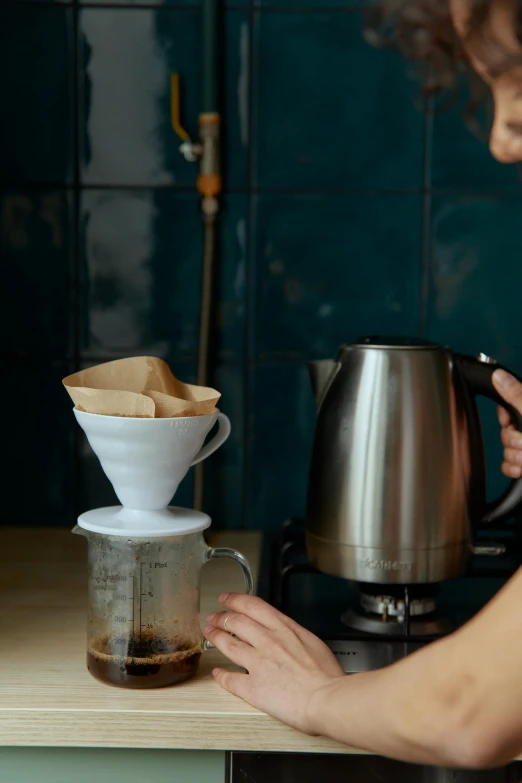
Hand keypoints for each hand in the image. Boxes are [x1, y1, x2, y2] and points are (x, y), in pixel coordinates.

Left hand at [203, 593, 344, 734]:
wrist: (328, 699)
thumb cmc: (328, 676)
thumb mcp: (312, 642)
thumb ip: (294, 635)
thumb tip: (287, 635)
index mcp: (285, 628)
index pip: (252, 606)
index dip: (235, 600)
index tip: (226, 599)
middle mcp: (268, 641)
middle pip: (236, 621)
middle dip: (220, 617)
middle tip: (213, 618)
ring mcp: (258, 663)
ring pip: (228, 644)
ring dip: (215, 637)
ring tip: (209, 634)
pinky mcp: (253, 687)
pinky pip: (230, 679)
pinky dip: (221, 675)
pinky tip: (217, 673)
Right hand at [493, 369, 521, 477]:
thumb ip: (518, 396)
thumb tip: (500, 376)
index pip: (509, 406)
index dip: (506, 415)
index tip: (510, 421)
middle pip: (507, 430)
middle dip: (513, 440)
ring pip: (507, 449)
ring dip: (515, 456)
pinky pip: (509, 466)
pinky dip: (513, 468)